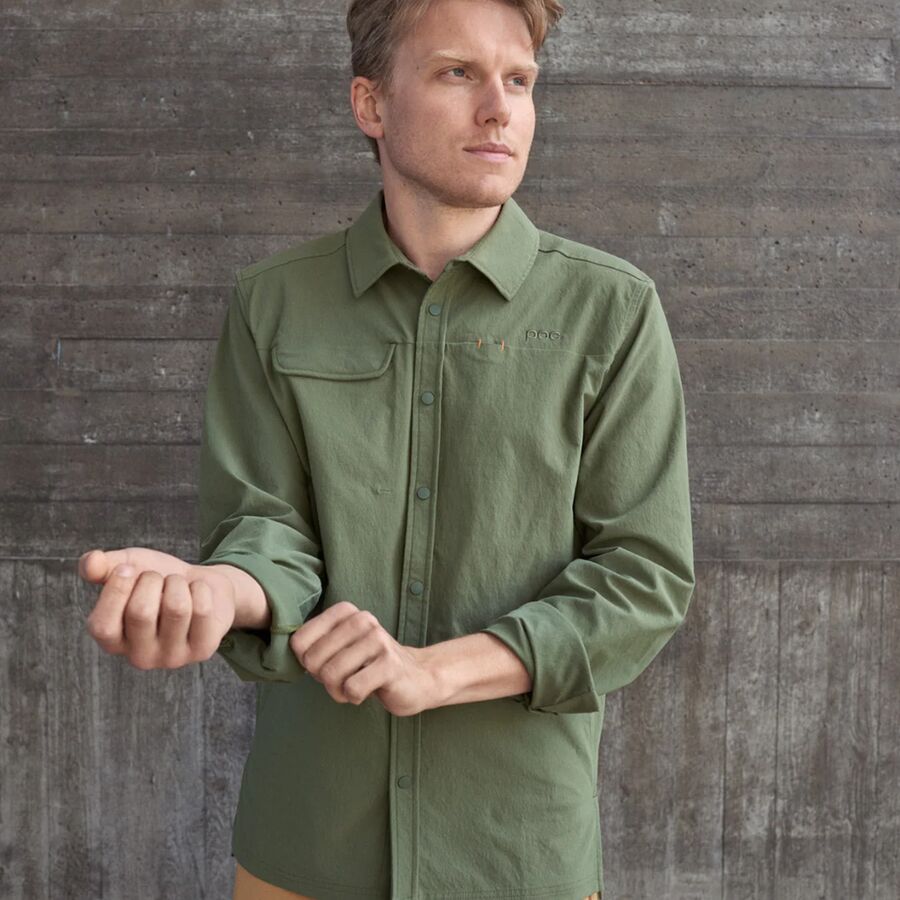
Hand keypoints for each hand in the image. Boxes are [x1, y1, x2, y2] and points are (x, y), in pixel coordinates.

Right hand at [78, 547, 235, 670]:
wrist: (203, 584)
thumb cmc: (158, 581)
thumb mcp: (126, 567)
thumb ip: (100, 566)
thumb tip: (90, 563)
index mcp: (112, 641)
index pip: (102, 626)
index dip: (116, 589)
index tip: (128, 569)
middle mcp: (139, 657)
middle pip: (141, 612)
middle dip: (151, 580)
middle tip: (158, 580)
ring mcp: (172, 658)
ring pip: (176, 607)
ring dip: (177, 583)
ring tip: (177, 586)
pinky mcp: (203, 650)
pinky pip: (202, 609)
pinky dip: (200, 589)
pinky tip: (198, 596)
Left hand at [289, 601, 437, 716]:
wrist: (416, 677)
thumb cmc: (368, 665)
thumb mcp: (340, 647)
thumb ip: (315, 645)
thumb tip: (289, 652)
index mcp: (345, 612)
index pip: (299, 641)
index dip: (307, 662)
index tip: (326, 664)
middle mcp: (362, 620)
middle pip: (313, 660)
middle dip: (322, 679)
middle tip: (341, 680)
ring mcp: (377, 640)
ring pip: (331, 675)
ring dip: (337, 691)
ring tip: (352, 686)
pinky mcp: (389, 664)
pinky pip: (352, 688)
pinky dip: (354, 697)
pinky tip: (367, 691)